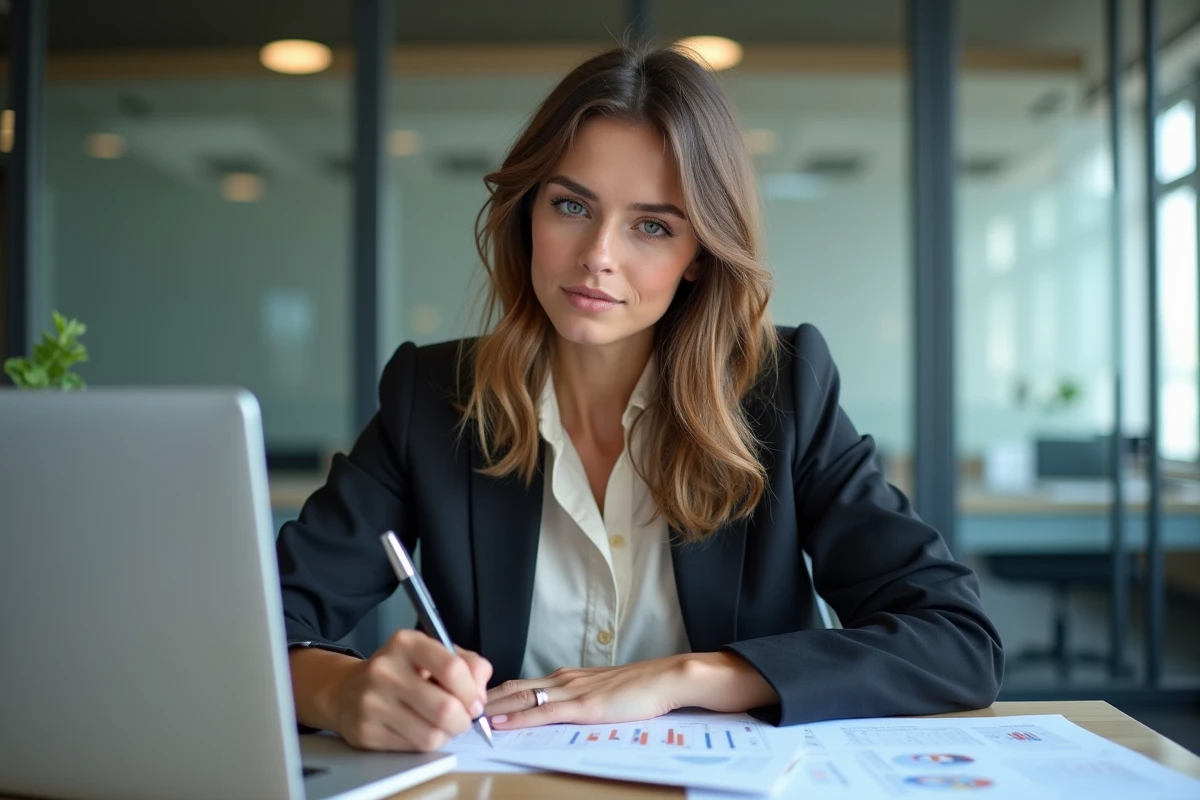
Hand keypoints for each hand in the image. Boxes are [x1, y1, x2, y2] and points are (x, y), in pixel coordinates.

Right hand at [326, 629, 492, 751]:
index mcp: (406, 643)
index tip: (475, 700)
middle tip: (461, 718)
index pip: (452, 668)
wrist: (347, 691)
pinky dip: (425, 743)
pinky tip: (418, 729)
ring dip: (445, 734)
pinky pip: (413, 749)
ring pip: (431, 735)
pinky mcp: (366, 732)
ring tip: (440, 724)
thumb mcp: (434, 654)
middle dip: (463, 720)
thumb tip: (480, 696)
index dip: (472, 691)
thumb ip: (468, 666)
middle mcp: (385, 669)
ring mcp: (372, 702)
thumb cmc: (402, 672)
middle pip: (445, 708)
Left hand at [484, 656, 688, 729]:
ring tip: (467, 715)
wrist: (666, 679)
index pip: (522, 683)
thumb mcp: (603, 693)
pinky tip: (502, 723)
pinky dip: (519, 717)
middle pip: (514, 687)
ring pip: (522, 697)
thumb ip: (581, 701)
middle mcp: (565, 680)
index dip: (494, 692)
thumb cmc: (642, 688)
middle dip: (483, 698)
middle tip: (455, 705)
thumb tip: (561, 713)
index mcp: (569, 677)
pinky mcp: (584, 707)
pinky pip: (544, 712)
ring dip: (493, 708)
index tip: (470, 700)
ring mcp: (573, 692)